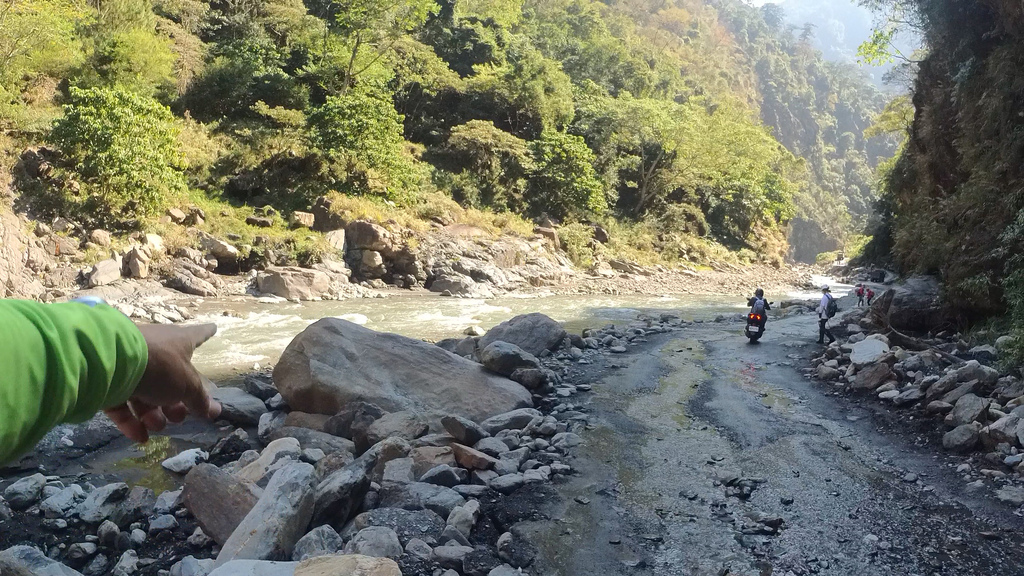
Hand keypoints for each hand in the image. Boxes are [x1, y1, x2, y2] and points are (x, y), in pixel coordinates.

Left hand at [104, 323, 221, 443]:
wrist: (110, 361)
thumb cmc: (160, 365)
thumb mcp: (187, 384)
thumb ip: (199, 399)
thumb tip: (214, 411)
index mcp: (179, 342)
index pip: (197, 336)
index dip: (206, 334)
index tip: (213, 328)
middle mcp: (156, 350)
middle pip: (170, 376)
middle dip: (176, 401)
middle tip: (179, 416)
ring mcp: (131, 365)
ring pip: (146, 392)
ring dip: (153, 414)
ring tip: (157, 425)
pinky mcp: (110, 380)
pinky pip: (123, 403)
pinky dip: (131, 420)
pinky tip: (140, 436)